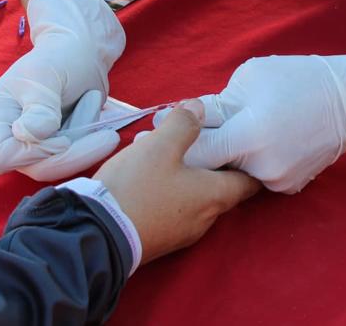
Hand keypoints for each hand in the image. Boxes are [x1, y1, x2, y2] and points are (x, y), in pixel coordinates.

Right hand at [0, 0, 125, 179]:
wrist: (81, 53)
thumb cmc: (59, 57)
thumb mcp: (48, 74)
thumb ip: (40, 106)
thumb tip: (28, 135)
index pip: (0, 157)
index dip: (32, 153)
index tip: (62, 139)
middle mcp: (9, 134)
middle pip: (36, 167)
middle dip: (73, 153)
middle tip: (106, 135)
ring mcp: (32, 143)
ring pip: (58, 166)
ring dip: (85, 143)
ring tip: (95, 103)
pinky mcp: (54, 147)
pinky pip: (73, 159)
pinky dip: (90, 142)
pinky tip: (96, 114)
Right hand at [94, 100, 260, 262]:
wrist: (96, 235)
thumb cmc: (137, 188)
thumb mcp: (160, 146)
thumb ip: (184, 124)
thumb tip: (199, 107)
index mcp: (213, 196)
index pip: (249, 183)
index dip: (249, 163)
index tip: (245, 145)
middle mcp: (205, 219)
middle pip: (222, 189)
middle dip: (215, 164)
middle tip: (202, 140)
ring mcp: (183, 232)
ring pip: (196, 198)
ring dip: (189, 176)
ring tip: (169, 152)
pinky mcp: (161, 238)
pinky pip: (177, 208)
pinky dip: (172, 190)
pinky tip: (150, 174)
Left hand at [178, 53, 345, 192]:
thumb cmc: (296, 79)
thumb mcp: (249, 78)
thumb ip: (214, 104)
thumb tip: (179, 118)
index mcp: (250, 136)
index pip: (197, 151)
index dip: (171, 142)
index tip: (150, 134)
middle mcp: (262, 167)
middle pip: (210, 167)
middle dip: (190, 153)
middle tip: (165, 139)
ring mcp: (277, 180)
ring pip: (232, 172)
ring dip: (221, 157)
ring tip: (218, 135)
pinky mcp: (287, 187)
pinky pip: (254, 175)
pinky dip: (247, 162)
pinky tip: (253, 143)